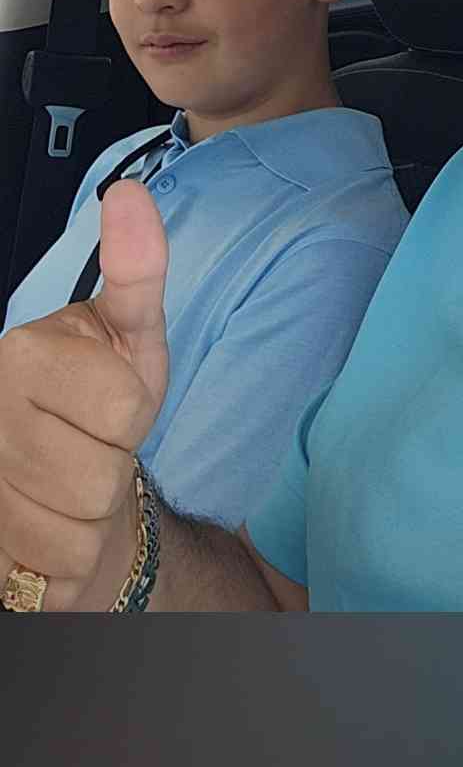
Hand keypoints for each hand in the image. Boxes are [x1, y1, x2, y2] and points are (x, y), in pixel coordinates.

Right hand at [0, 180, 168, 609]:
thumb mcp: (132, 334)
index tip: (110, 405)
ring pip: (76, 528)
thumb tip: (131, 193)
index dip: (133, 415)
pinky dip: (65, 564)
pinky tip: (48, 529)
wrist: (66, 487)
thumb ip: (137, 270)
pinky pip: (51, 574)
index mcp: (21, 355)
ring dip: (88, 519)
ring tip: (69, 487)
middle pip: (100, 474)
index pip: (123, 406)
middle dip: (111, 470)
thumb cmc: (103, 406)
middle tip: (90, 449)